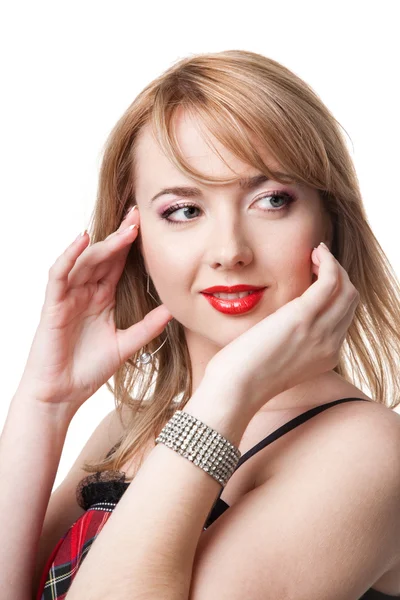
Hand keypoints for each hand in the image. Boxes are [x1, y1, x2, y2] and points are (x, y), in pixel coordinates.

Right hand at [16, 206, 172, 418]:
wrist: (62, 394)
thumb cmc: (87, 370)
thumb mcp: (126, 344)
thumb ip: (147, 326)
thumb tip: (173, 310)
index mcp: (102, 298)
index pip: (118, 264)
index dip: (131, 245)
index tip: (148, 226)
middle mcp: (85, 292)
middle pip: (103, 256)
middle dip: (121, 235)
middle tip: (139, 215)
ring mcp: (68, 296)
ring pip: (85, 261)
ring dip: (104, 243)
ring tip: (125, 229)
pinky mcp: (53, 304)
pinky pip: (59, 274)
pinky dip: (69, 256)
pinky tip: (83, 240)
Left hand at [205, 243, 359, 418]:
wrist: (237, 388)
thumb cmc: (245, 375)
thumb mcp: (276, 360)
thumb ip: (288, 343)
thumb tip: (280, 324)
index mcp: (325, 357)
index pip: (343, 318)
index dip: (337, 293)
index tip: (319, 276)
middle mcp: (330, 345)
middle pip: (350, 302)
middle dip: (339, 276)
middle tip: (318, 261)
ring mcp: (320, 332)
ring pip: (346, 289)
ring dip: (334, 266)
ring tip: (315, 254)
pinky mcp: (304, 317)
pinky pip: (331, 281)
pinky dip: (328, 262)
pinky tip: (315, 252)